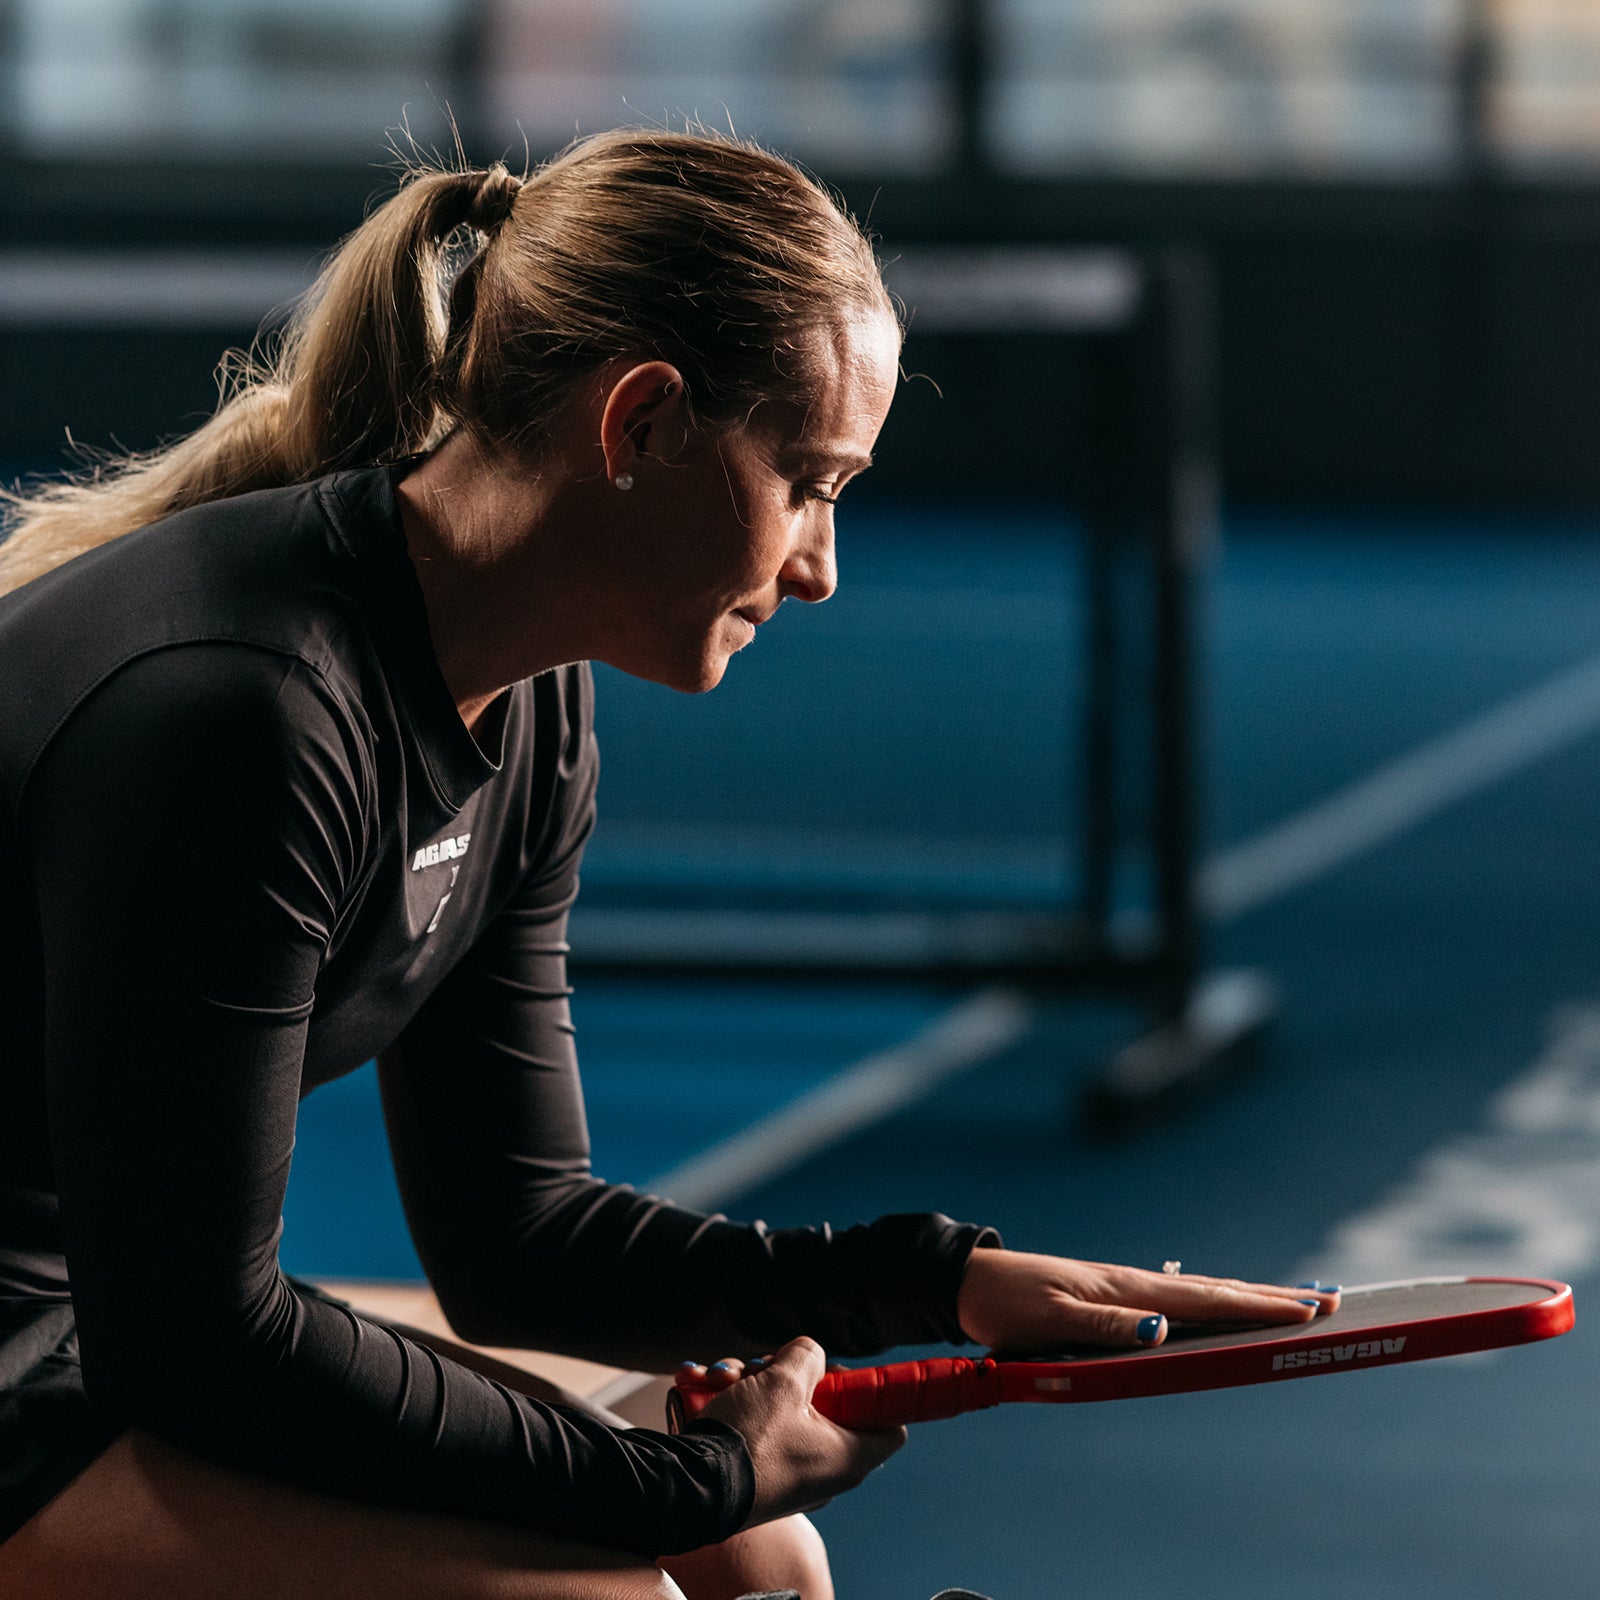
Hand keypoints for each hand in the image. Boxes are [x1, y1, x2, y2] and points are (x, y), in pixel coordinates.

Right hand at [685, 1337, 904, 1526]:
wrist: (692, 1489)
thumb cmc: (749, 1441)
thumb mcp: (783, 1382)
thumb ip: (807, 1357)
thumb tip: (809, 1356)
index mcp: (848, 1456)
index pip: (892, 1425)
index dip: (869, 1390)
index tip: (836, 1373)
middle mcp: (824, 1470)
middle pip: (825, 1406)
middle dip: (789, 1376)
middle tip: (766, 1367)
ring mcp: (789, 1474)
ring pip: (782, 1410)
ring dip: (751, 1383)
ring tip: (721, 1376)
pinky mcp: (757, 1474)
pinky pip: (756, 1428)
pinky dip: (733, 1404)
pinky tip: (700, 1384)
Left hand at [956, 1247, 1339, 1350]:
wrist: (968, 1283)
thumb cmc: (1006, 1303)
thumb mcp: (1050, 1319)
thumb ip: (1106, 1325)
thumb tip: (1164, 1327)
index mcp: (1127, 1288)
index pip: (1207, 1298)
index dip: (1260, 1304)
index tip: (1312, 1307)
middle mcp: (1134, 1284)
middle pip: (1217, 1291)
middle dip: (1274, 1298)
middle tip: (1332, 1302)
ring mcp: (1126, 1289)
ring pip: (1201, 1293)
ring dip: (1250, 1296)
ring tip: (1296, 1301)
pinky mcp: (1114, 1298)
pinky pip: (1178, 1300)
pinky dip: (1213, 1301)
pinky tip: (1223, 1305)